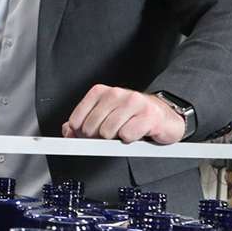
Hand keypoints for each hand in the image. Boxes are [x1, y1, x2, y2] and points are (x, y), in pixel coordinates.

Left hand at [61, 84, 184, 143]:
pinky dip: (131, 139)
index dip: (80, 134)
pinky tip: (138, 132)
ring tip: (125, 132)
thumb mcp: (103, 117)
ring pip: (108, 132)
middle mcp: (115, 94)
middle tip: (111, 135)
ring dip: (116, 139)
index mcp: (100, 92)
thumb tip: (68, 133)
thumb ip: (82, 124)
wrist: (163, 114)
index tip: (88, 136)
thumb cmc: (131, 116)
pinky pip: (127, 135)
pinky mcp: (148, 114)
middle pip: (91, 128)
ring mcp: (132, 102)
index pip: (76, 120)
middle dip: (98, 138)